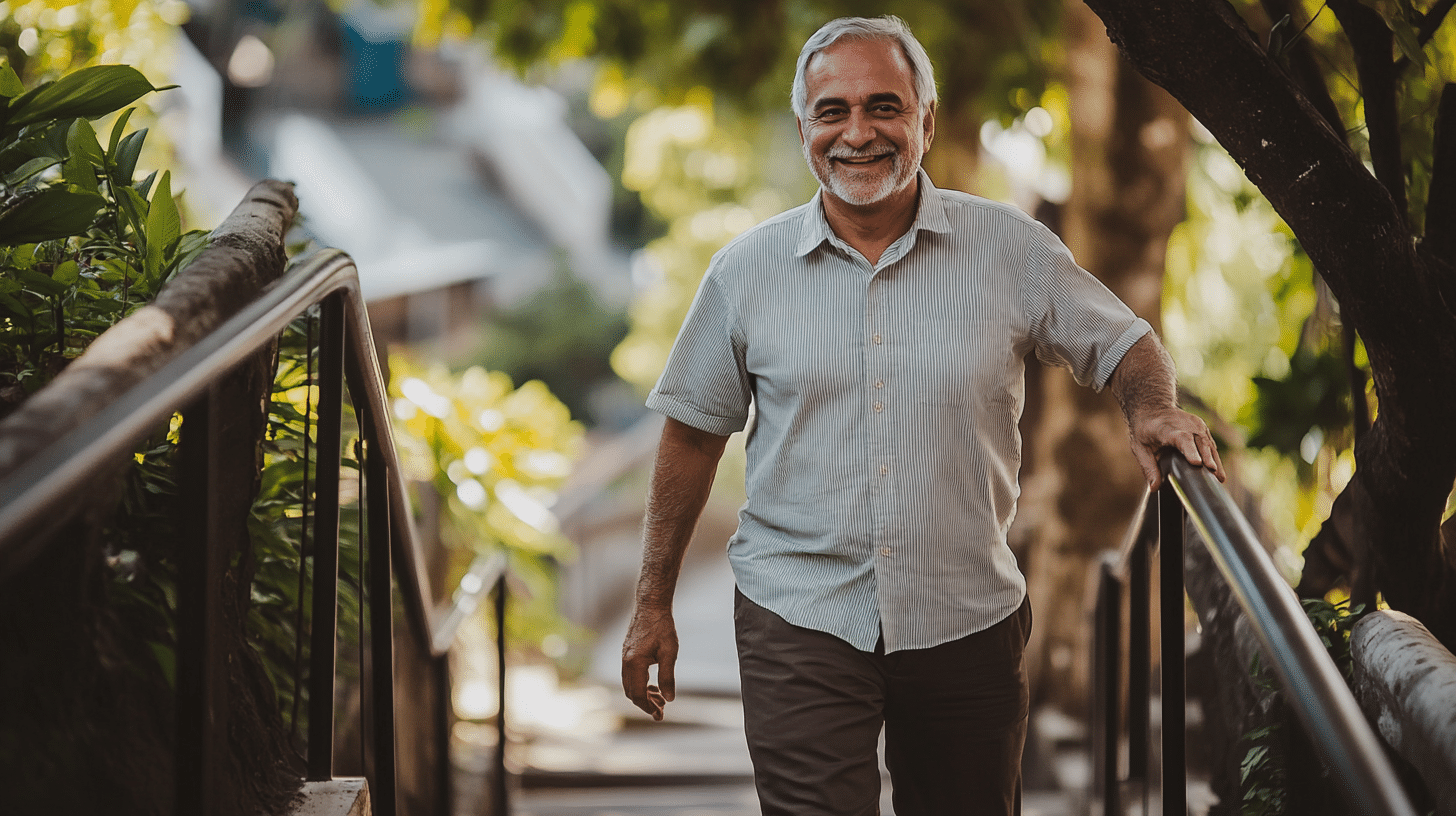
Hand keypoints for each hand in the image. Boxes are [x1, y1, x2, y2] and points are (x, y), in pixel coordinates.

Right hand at [621, 604, 676, 720]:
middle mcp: (626, 662)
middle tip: (661, 712)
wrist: (651, 605)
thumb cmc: (662, 627)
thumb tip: (669, 699)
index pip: (638, 694)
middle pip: (631, 692)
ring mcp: (625, 657)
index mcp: (634, 663)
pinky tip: (653, 685)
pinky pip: (630, 675)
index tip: (659, 715)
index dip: (648, 707)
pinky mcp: (628, 653)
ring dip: (643, 695)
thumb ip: (667, 676)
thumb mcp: (669, 652)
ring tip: (660, 699)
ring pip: (630, 684)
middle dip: (645, 704)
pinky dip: (641, 684)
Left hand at [1129, 408, 1225, 489]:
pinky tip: (1218, 472)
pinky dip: (1214, 457)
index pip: (1182, 439)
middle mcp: (1185, 425)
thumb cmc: (1145, 429)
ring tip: (1220, 478)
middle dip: (1208, 459)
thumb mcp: (1140, 447)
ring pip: (1208, 444)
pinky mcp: (1202, 428)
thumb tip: (1154, 488)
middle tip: (1215, 476)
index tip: (1197, 463)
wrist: (1153, 407)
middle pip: (1200, 442)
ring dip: (1214, 461)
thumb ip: (1148, 467)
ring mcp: (1196, 425)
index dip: (1190, 450)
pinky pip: (1210, 444)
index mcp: (1168, 429)